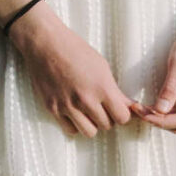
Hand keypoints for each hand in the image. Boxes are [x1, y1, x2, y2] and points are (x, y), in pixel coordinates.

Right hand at [9, 3, 140, 137]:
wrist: (45, 44)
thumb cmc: (75, 50)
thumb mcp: (101, 66)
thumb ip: (115, 90)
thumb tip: (129, 106)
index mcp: (102, 87)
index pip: (122, 117)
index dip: (121, 114)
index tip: (117, 108)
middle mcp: (86, 99)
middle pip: (107, 126)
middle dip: (107, 118)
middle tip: (101, 107)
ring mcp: (68, 106)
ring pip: (90, 132)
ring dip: (92, 124)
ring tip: (88, 112)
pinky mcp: (53, 109)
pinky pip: (70, 130)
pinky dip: (75, 125)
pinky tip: (74, 113)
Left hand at [136, 19, 175, 132]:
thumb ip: (171, 87)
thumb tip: (161, 110)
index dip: (161, 121)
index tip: (143, 114)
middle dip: (158, 121)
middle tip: (137, 110)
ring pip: (175, 119)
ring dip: (158, 117)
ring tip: (140, 108)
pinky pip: (173, 109)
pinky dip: (160, 110)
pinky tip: (147, 103)